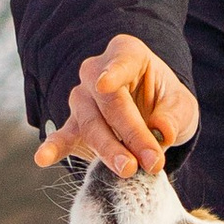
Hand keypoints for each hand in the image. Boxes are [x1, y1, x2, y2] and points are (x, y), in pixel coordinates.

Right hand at [34, 34, 198, 175]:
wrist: (152, 116)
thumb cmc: (167, 103)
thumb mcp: (182, 105)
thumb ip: (173, 116)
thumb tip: (161, 131)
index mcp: (127, 53)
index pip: (120, 62)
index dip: (113, 73)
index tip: (106, 84)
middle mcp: (97, 71)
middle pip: (108, 102)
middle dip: (130, 133)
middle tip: (151, 160)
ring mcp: (82, 99)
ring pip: (90, 123)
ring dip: (109, 149)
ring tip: (128, 170)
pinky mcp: (74, 125)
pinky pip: (63, 136)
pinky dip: (54, 148)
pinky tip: (42, 158)